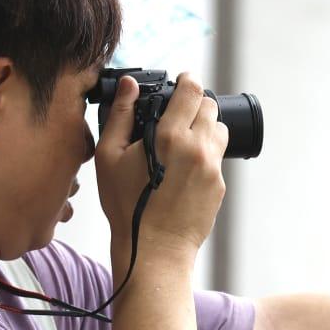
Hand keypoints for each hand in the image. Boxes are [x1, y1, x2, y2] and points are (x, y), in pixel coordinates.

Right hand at [93, 73, 228, 260]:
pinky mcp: (219, 186)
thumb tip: (130, 85)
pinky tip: (184, 168)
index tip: (182, 81)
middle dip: (195, 104)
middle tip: (178, 113)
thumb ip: (121, 115)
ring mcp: (213, 168)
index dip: (187, 80)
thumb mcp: (109, 157)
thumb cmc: (126, 206)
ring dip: (205, 127)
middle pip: (210, 107)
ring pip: (219, 130)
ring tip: (183, 139)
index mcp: (171, 136)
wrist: (153, 249)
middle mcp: (199, 148)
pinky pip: (217, 158)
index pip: (192, 90)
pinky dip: (204, 154)